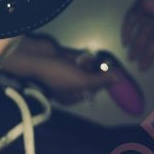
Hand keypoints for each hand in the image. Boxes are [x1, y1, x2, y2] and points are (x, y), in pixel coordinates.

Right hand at [0, 34, 116, 103]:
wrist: (36, 57)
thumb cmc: (58, 74)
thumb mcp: (82, 81)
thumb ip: (101, 80)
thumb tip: (118, 79)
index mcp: (71, 97)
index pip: (93, 91)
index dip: (103, 83)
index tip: (115, 73)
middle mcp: (69, 86)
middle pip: (89, 79)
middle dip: (96, 72)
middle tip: (105, 64)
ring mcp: (66, 71)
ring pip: (84, 67)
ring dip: (88, 63)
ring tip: (85, 60)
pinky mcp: (63, 59)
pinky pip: (77, 58)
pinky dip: (80, 56)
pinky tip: (81, 55)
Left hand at [122, 0, 153, 80]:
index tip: (153, 70)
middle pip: (151, 43)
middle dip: (146, 55)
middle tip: (139, 67)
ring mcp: (149, 17)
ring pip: (141, 34)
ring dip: (136, 46)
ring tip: (130, 58)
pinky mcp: (138, 10)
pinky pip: (131, 22)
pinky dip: (127, 32)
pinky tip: (124, 43)